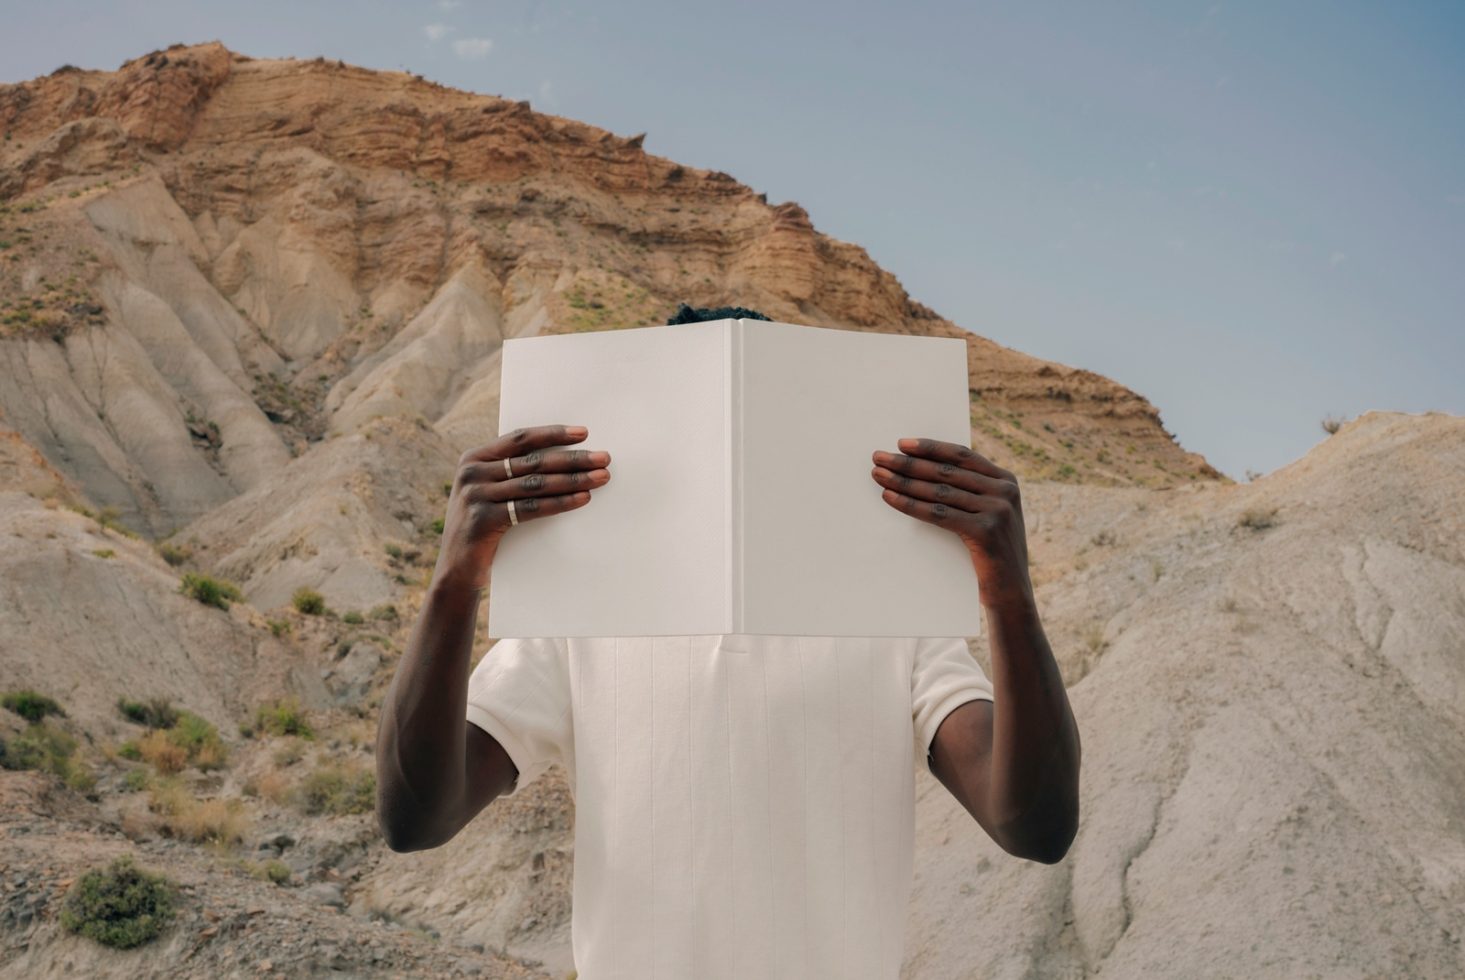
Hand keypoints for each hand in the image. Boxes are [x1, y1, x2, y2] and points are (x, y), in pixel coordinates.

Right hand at [431, 424, 610, 592]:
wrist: (456, 568)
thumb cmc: (482, 527)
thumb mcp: (489, 493)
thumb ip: (510, 473)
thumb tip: (562, 459)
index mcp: (474, 458)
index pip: (520, 438)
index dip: (553, 434)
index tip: (583, 433)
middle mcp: (472, 473)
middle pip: (533, 461)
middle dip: (573, 458)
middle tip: (603, 458)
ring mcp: (476, 496)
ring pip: (536, 483)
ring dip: (573, 479)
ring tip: (600, 478)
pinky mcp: (483, 520)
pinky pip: (531, 508)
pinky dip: (560, 503)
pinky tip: (582, 499)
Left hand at [871, 438, 1032, 608]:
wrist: (1012, 594)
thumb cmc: (991, 553)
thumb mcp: (988, 515)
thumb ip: (971, 492)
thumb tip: (925, 470)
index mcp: (1006, 480)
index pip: (962, 455)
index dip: (930, 447)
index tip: (902, 444)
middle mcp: (1005, 491)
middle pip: (946, 471)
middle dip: (908, 463)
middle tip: (879, 457)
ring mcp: (997, 510)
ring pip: (939, 490)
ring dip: (903, 481)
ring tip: (879, 476)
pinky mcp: (986, 532)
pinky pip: (938, 514)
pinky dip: (910, 505)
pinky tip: (890, 497)